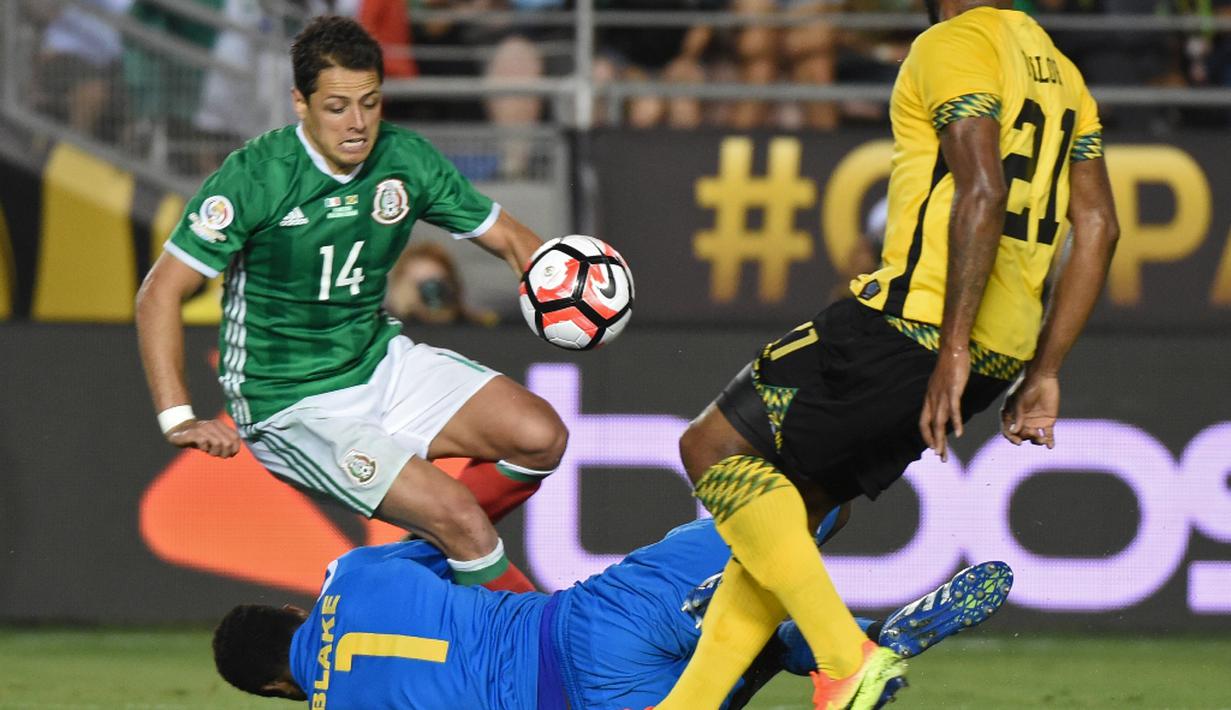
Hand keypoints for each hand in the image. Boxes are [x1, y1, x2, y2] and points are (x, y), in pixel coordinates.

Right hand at [165, 418, 241, 457]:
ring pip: (218, 443)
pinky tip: (202, 448)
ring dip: (214, 452)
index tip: (229, 454)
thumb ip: (224, 442)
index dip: (235, 448)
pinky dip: (204, 448)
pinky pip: (204, 442)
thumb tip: (233, 453)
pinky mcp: (192, 433)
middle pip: (228, 443)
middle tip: (217, 454)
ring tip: (208, 451)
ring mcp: (202, 428)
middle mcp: (212, 425)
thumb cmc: (199, 437)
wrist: (178, 431)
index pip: (235, 437)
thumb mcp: (213, 438)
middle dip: (224, 453)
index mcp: (220, 425)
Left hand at [919, 348, 969, 462]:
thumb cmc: (948, 368)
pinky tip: (959, 434)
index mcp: (929, 400)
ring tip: (943, 453)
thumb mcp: (941, 386)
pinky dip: (956, 422)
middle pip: (931, 427)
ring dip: (941, 439)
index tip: (933, 447)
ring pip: (940, 422)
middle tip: (940, 458)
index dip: (927, 437)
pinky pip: (954, 410)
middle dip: (935, 444)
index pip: (923, 423)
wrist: (951, 351)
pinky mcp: (953, 391)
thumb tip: (944, 409)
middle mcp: (933, 400)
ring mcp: (942, 396)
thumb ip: (941, 399)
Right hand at [1000, 372, 1058, 447]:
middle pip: (1022, 435)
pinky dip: (1049, 441)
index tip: (1018, 442)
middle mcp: (1022, 421)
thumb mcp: (1019, 402)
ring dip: (1037, 441)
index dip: (1012, 438)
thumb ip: (1018, 417)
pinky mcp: (1048, 421)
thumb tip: (1015, 431)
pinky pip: (1048, 435)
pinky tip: (1050, 446)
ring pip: (1034, 437)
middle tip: (1033, 434)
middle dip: (1026, 437)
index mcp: (1011, 416)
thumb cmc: (1026, 387)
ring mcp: (1035, 421)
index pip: (1008, 431)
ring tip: (1042, 440)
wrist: (1042, 377)